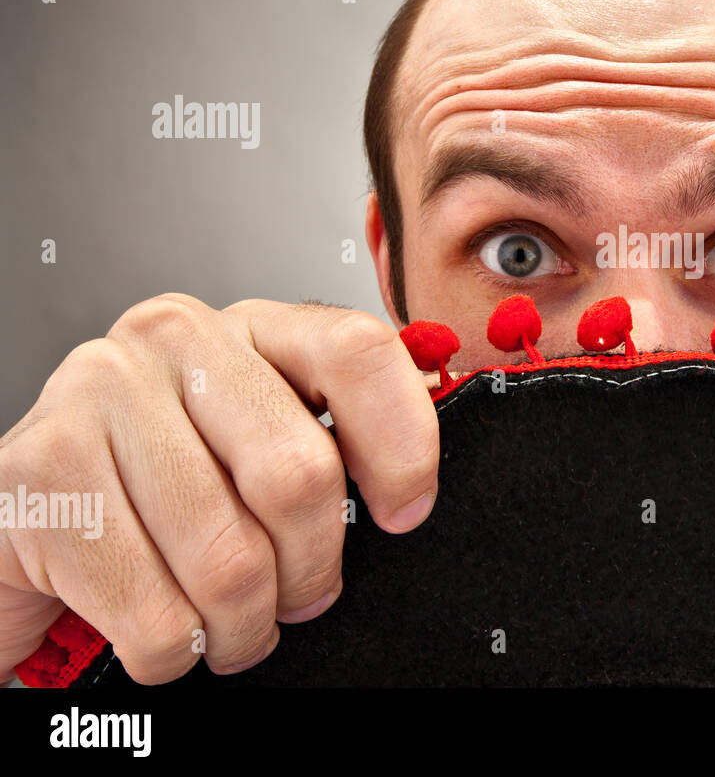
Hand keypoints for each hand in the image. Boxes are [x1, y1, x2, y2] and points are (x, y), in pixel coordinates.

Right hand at [0, 294, 439, 682]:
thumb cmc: (172, 483)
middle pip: (301, 475)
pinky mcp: (38, 475)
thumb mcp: (264, 439)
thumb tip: (415, 490)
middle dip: (311, 567)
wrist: (40, 514)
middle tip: (298, 595)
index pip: (357, 353)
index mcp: (252, 324)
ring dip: (243, 625)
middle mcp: (173, 340)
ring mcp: (96, 396)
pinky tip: (164, 626)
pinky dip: (174, 651)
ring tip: (230, 623)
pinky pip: (156, 615)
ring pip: (230, 562)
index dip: (402, 444)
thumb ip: (337, 438)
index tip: (404, 513)